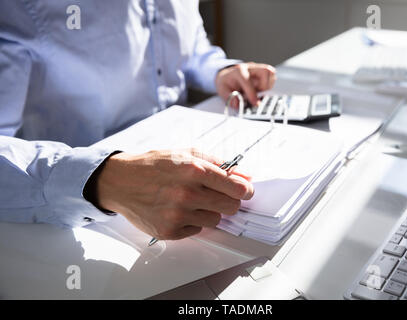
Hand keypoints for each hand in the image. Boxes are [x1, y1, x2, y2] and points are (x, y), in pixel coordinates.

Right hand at [93, 149, 253, 239]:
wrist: (121, 181)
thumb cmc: (154, 165)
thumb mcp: (185, 153)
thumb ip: (218, 164)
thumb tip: (245, 176)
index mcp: (195, 170)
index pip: (237, 188)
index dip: (245, 190)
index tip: (245, 191)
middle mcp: (187, 194)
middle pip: (231, 207)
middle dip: (228, 200)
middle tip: (215, 195)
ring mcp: (178, 215)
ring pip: (216, 220)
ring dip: (208, 211)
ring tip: (190, 200)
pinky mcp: (169, 231)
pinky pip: (197, 229)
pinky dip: (192, 221)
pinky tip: (177, 210)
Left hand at [215, 62, 275, 106]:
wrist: (228, 76)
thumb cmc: (227, 83)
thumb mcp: (223, 91)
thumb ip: (230, 98)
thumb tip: (237, 104)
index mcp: (238, 71)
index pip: (247, 81)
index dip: (252, 93)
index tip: (254, 103)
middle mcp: (250, 68)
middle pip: (265, 71)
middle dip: (264, 86)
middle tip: (258, 94)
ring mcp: (258, 69)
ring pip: (271, 74)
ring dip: (267, 86)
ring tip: (258, 91)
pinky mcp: (263, 72)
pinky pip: (272, 77)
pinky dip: (268, 85)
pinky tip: (259, 89)